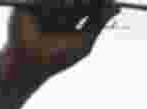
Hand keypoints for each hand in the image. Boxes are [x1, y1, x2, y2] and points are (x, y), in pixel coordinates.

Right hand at [4, 0, 118, 80]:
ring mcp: (45, 4)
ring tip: (70, 6)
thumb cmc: (58, 58)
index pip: (89, 1)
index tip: (109, 0)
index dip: (99, 1)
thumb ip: (98, 23)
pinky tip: (58, 6)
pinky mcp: (29, 2)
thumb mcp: (84, 41)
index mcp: (73, 16)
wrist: (29, 63)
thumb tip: (116, 7)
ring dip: (70, 1)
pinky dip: (52, 1)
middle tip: (85, 3)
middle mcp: (60, 7)